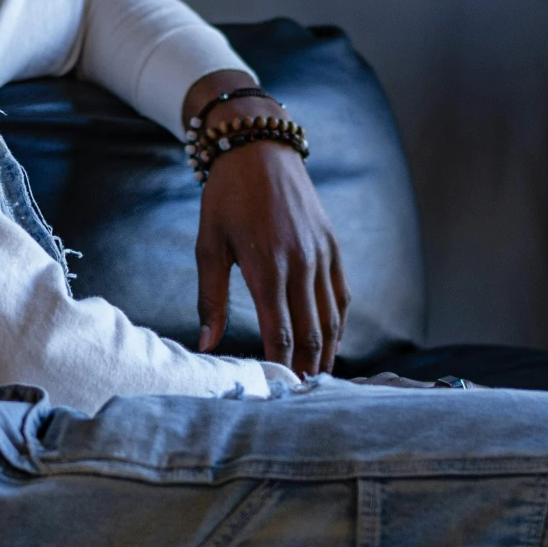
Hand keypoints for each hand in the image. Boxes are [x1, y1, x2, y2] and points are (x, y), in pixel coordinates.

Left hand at [186, 74, 348, 373]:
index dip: (279, 365)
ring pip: (331, 318)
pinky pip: (341, 295)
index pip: (279, 332)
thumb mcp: (208, 246)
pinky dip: (338, 324)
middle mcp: (300, 263)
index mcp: (266, 266)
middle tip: (301, 398)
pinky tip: (331, 343)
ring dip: (327, 352)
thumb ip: (209, 299)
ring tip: (318, 380)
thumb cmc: (225, 198)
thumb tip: (206, 345)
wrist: (259, 148)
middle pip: (310, 332)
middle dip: (307, 368)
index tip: (275, 390)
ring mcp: (322, 255)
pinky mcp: (333, 246)